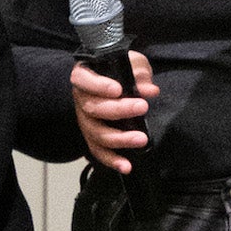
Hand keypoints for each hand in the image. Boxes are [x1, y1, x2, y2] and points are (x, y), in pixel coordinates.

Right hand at [71, 54, 157, 173]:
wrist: (115, 85)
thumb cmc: (120, 71)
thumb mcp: (131, 64)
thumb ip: (139, 74)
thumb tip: (150, 90)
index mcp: (84, 76)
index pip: (83, 80)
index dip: (98, 85)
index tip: (118, 89)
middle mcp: (80, 100)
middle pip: (93, 108)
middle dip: (119, 110)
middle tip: (143, 107)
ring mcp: (85, 122)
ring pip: (96, 133)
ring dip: (119, 138)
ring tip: (142, 139)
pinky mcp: (92, 138)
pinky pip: (98, 152)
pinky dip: (112, 160)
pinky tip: (127, 166)